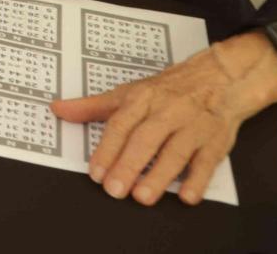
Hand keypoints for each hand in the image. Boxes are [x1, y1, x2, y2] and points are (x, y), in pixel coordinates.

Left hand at [49, 32, 276, 205]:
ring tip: (142, 196)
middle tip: (114, 189)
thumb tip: (58, 110)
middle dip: (128, 165)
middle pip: (145, 139)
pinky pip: (207, 162)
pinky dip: (198, 180)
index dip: (107, 149)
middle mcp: (167, 112)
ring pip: (175, 152)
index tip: (95, 172)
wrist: (218, 79)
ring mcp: (193, 127)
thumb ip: (92, 106)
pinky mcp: (216, 141)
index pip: (120, 124)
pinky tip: (187, 196)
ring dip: (159, 176)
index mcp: (142, 99)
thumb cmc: (167, 90)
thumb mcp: (127, 94)